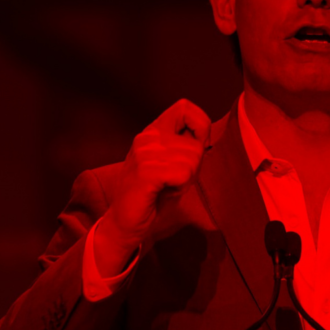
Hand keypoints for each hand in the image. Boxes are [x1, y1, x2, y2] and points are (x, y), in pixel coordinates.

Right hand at [94, 99, 210, 275]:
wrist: (124, 222)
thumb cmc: (153, 194)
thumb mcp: (172, 163)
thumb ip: (185, 146)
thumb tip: (205, 135)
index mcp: (153, 131)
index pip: (185, 107)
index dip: (201, 125)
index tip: (197, 147)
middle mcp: (148, 137)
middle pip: (195, 145)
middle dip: (193, 168)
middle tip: (173, 181)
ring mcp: (145, 153)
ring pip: (192, 160)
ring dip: (185, 180)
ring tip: (165, 187)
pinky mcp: (146, 171)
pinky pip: (183, 173)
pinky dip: (180, 188)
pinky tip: (163, 192)